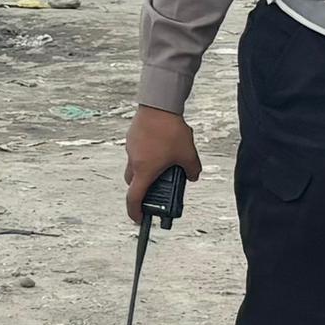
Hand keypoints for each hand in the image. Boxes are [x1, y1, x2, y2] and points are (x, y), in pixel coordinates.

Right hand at [124, 107, 202, 223]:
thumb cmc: (170, 130)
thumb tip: (193, 176)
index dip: (135, 212)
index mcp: (145, 171)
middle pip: (133, 183)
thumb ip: (192, 170)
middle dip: (143, 189)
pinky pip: (137, 151)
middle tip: (156, 189)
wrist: (159, 105)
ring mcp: (131, 148)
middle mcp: (134, 161)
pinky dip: (146, 154)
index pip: (134, 198)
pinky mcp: (132, 137)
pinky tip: (161, 146)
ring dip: (146, 169)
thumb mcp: (188, 154)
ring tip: (164, 162)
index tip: (138, 219)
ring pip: (135, 166)